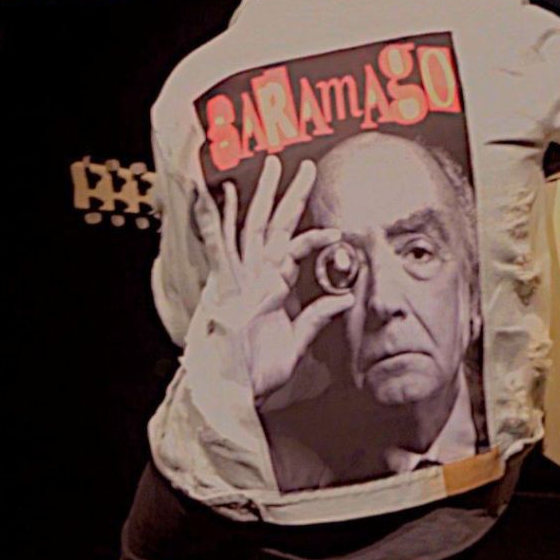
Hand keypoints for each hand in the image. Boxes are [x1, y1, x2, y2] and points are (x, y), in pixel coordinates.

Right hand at [195, 154, 354, 400]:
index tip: (338, 228)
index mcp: (269, 287)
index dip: (316, 235)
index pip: (293, 249)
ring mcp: (238, 277)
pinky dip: (215, 217)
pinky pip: (219, 244)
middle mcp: (253, 277)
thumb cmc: (256, 374)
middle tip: (304, 166)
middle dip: (289, 195)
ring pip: (252, 225)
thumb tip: (343, 298)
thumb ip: (317, 317)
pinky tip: (216, 193)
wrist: (232, 394)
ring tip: (272, 165)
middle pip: (272, 225)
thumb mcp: (297, 343)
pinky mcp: (224, 284)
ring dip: (263, 195)